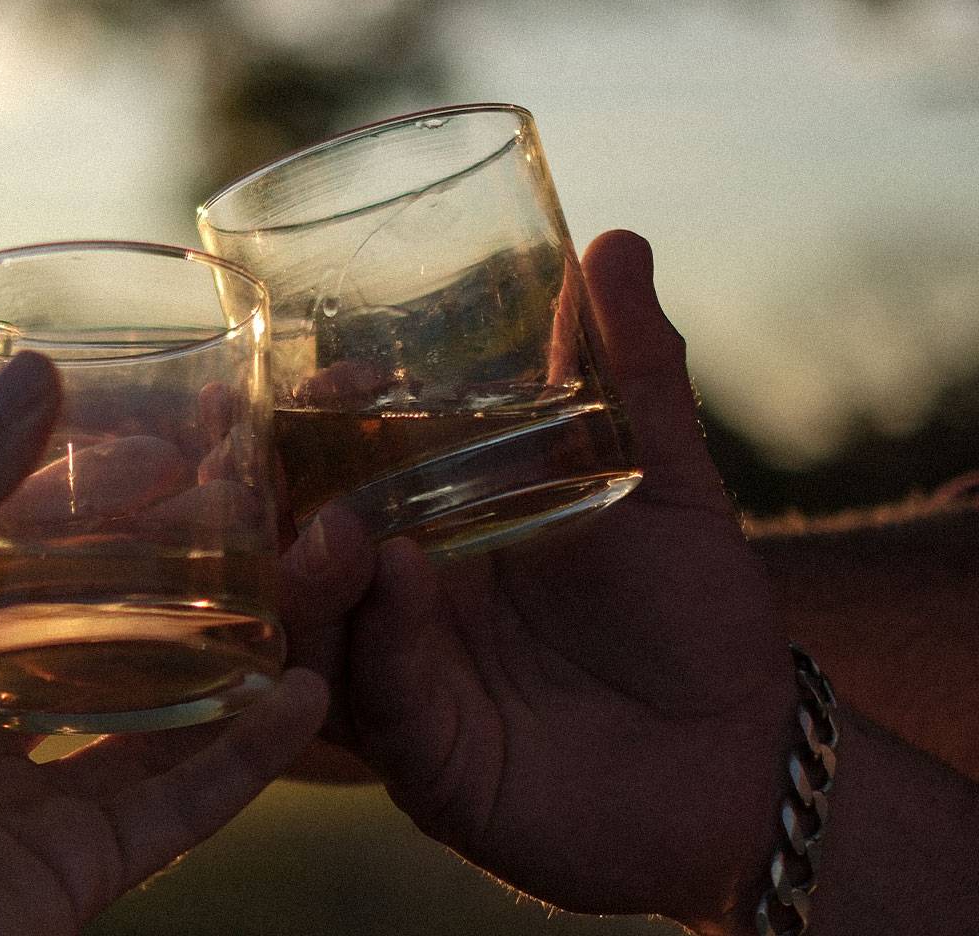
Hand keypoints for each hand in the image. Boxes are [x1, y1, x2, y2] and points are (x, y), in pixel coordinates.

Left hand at [0, 351, 329, 934]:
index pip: (26, 561)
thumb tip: (32, 370)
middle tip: (250, 517)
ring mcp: (40, 795)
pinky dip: (249, 754)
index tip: (169, 451)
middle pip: (102, 638)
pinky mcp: (89, 863)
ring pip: (159, 717)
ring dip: (230, 662)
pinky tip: (304, 692)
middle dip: (176, 582)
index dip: (95, 506)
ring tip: (298, 593)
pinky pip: (185, 801)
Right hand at [290, 231, 795, 932]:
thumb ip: (633, 373)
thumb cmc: (695, 617)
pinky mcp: (420, 759)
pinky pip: (373, 699)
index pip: (326, 467)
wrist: (746, 759)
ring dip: (303, 571)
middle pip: (284, 543)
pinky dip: (380, 640)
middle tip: (254, 448)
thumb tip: (616, 240)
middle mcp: (391, 602)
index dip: (306, 420)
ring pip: (305, 626)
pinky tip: (402, 583)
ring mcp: (398, 680)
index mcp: (423, 528)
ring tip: (333, 529)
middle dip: (260, 497)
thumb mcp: (661, 480)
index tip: (330, 373)